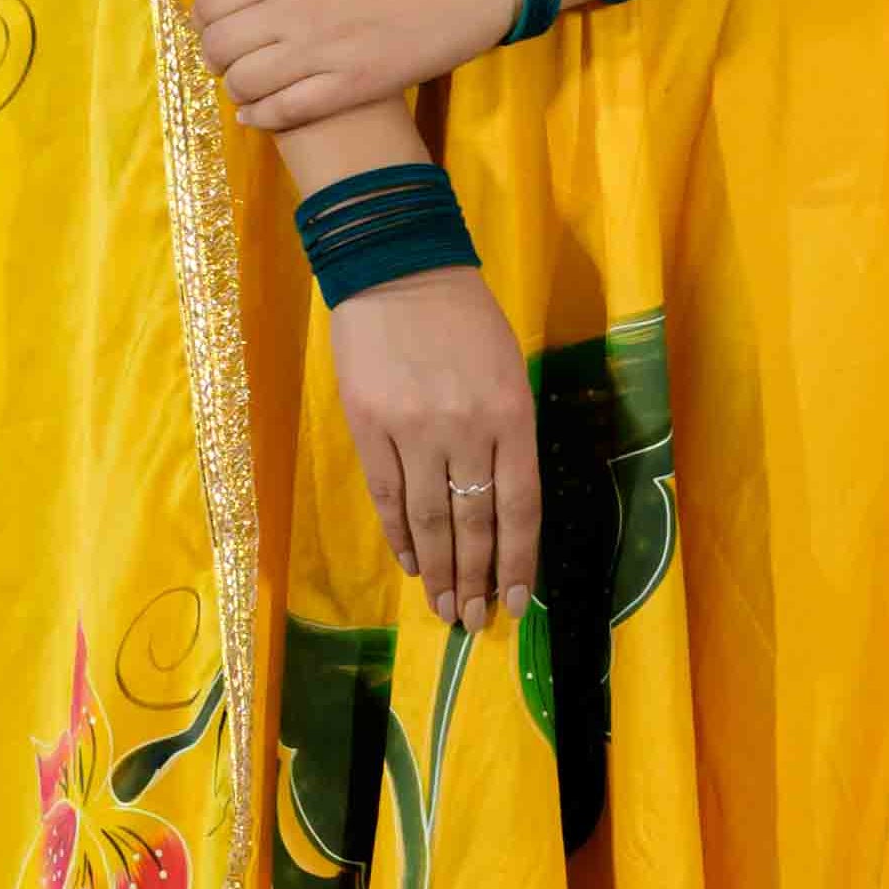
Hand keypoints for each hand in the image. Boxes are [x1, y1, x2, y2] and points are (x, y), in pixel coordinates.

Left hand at [192, 0, 521, 128]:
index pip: (211, 3)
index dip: (204, 18)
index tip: (219, 21)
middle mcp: (296, 9)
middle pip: (219, 47)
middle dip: (215, 54)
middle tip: (231, 53)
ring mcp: (325, 51)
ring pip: (244, 85)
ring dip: (236, 87)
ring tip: (248, 81)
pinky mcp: (355, 85)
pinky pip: (286, 113)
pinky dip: (262, 118)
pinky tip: (259, 113)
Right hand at [329, 267, 538, 626]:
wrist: (397, 267)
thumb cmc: (464, 318)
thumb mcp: (507, 370)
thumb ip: (508, 435)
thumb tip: (501, 509)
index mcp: (511, 414)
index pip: (520, 508)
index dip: (518, 561)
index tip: (517, 602)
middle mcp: (466, 429)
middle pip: (473, 524)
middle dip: (476, 580)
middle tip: (474, 621)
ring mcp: (413, 430)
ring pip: (429, 520)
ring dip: (437, 571)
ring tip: (443, 608)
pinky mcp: (368, 426)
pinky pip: (387, 496)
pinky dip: (400, 536)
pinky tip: (409, 562)